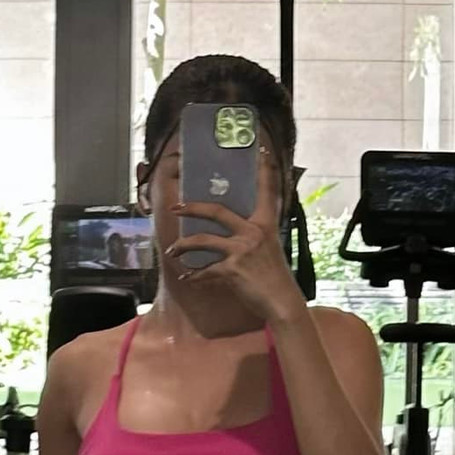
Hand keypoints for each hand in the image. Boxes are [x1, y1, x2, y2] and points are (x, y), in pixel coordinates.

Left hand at [165, 152, 304, 323]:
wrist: (282, 302)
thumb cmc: (276, 277)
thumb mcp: (270, 248)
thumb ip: (254, 236)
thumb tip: (236, 233)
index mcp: (265, 224)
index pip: (266, 191)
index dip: (264, 171)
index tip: (261, 152)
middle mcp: (253, 233)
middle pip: (216, 212)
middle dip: (192, 208)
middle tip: (176, 207)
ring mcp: (241, 251)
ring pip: (202, 241)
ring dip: (183, 246)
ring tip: (173, 251)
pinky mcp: (232, 270)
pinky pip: (205, 271)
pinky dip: (195, 276)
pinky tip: (188, 278)